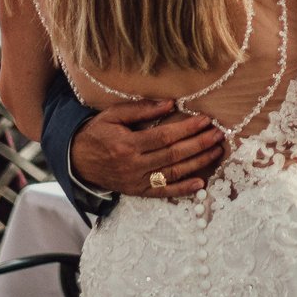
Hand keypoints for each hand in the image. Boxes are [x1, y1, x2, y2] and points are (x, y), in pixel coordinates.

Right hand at [70, 99, 225, 199]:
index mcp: (128, 144)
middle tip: (219, 135)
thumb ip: (141, 110)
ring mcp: (137, 181)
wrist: (77, 161)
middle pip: (174, 155)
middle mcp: (134, 165)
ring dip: (198, 163)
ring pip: (173, 173)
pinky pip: (164, 192)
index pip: (165, 136)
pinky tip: (200, 183)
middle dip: (199, 144)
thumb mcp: (113, 116)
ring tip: (217, 152)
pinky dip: (183, 189)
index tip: (206, 120)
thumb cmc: (97, 134)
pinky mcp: (138, 192)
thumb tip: (170, 104)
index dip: (187, 129)